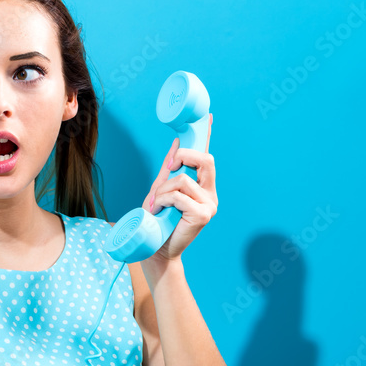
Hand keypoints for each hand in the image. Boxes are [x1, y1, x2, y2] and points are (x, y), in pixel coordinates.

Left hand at [141, 113, 216, 262]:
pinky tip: (159, 211)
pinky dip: (164, 200)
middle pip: (205, 160)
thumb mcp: (161, 190)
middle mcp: (210, 193)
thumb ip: (169, 169)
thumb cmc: (157, 220)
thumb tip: (176, 142)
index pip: (207, 157)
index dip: (207, 136)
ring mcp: (210, 204)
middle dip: (183, 158)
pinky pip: (180, 195)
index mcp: (203, 186)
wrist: (155, 249)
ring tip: (155, 205)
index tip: (209, 116)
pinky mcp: (204, 215)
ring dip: (163, 190)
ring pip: (184, 180)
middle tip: (168, 169)